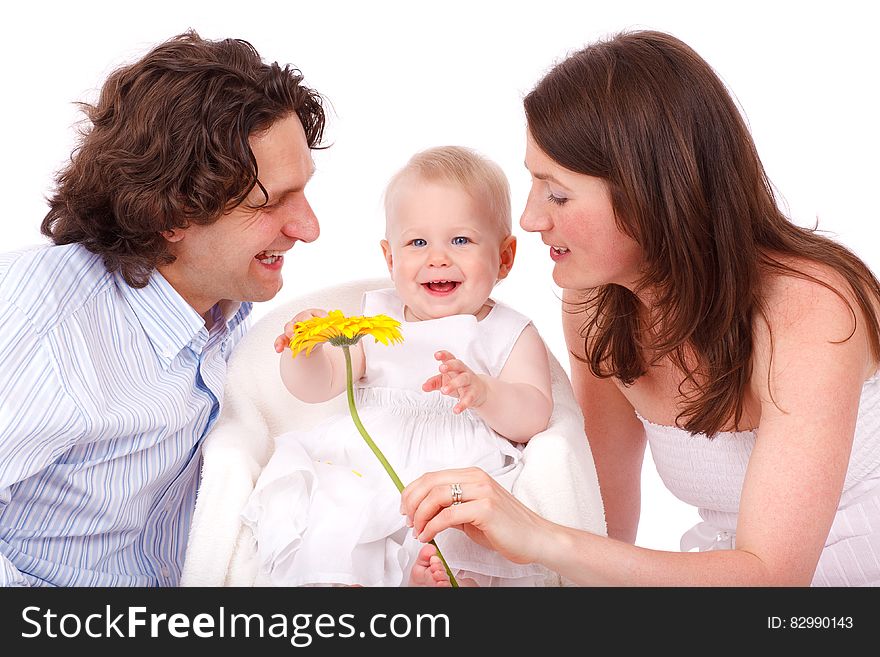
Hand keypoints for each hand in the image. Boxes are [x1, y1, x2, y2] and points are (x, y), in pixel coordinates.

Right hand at [273, 308, 327, 352]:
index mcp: (314, 315)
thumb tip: (334, 332)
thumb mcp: (326, 333)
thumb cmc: (319, 334)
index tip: (325, 319)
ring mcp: (293, 327)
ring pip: (289, 326)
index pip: (318, 313)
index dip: (321, 316)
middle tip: (308, 325)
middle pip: (301, 317)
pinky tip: (279, 349)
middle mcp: (302, 319)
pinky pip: (280, 339)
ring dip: (290, 332)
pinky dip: (279, 344)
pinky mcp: (286, 337)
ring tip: (291, 337)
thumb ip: (329, 331)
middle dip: (304, 320)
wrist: (313, 343)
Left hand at [400, 467, 546, 565]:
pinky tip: (429, 536)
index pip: (432, 476)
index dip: (412, 492)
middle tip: (408, 521)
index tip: (405, 509)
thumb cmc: (505, 528)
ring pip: (437, 496)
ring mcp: (482, 491)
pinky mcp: (485, 508)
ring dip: (420, 516)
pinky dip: (432, 527)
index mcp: (472, 475)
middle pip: (430, 483)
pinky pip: (448, 515)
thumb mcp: (472, 514)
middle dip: (412, 503)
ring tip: (418, 531)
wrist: (536, 538)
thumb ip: (451, 508)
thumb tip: (425, 512)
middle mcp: (476, 478)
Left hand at [422, 350, 487, 413]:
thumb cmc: (459, 382)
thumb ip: (433, 382)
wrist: (480, 391)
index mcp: (455, 366)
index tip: (436, 355)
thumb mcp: (445, 381)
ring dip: (454, 384)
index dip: (444, 355)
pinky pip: (469, 398)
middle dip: (450, 366)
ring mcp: (470, 381)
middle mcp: (464, 371)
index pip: (450, 357)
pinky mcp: (474, 393)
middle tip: (440, 368)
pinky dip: (462, 404)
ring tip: (443, 391)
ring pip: (464, 379)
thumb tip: (424, 387)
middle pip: (458, 364)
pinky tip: (456, 410)